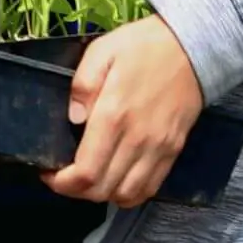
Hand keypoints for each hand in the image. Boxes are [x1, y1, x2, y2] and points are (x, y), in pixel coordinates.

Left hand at [42, 17, 203, 208]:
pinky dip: (129, 193)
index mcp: (114, 116)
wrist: (193, 47)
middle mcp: (137, 140)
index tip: (48, 173)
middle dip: (75, 191)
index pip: (86, 173)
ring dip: (102, 195)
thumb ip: (82, 86)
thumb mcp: (102, 51)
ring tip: (89, 178)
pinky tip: (116, 180)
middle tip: (63, 176)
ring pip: (126, 195)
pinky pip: (149, 188)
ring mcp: (159, 148)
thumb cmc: (143, 47)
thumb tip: (73, 119)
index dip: (61, 183)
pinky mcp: (173, 151)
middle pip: (102, 191)